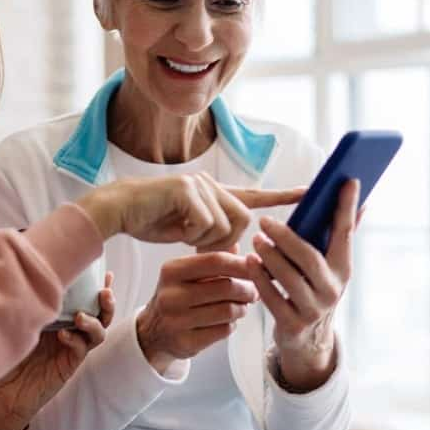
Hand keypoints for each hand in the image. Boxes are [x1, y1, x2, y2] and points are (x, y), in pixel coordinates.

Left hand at [0, 273, 114, 429]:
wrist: (1, 392)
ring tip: (82, 316)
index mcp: (59, 317)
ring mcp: (71, 349)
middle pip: (99, 314)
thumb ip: (26, 302)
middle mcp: (70, 330)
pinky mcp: (68, 366)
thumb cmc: (5, 353)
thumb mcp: (14, 321)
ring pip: (97, 332)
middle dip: (106, 302)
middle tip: (105, 291)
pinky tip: (64, 335)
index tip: (104, 271)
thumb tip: (25, 271)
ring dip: (95, 321)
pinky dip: (76, 340)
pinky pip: (81, 350)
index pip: (84, 298)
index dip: (96, 285)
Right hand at [77, 173, 304, 251]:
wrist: (120, 209)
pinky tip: (173, 227)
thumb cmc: (151, 220)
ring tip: (182, 232)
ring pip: (226, 223)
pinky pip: (206, 224)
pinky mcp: (187, 190)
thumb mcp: (189, 230)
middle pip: (243, 219)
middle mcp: (211, 183)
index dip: (283, 195)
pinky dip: (191, 234)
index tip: (310, 191)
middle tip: (196, 242)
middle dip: (224, 240)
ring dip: (206, 239)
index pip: (255, 195)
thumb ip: (214, 232)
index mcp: (215, 193)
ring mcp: (200, 184)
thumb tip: (235, 246)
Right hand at [136, 251, 258, 374]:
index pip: (216, 261)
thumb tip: (237, 242)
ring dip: (242, 309)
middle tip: (253, 292)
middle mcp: (171, 295)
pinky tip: (227, 322)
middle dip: (247, 289)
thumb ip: (212, 258)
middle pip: (226, 287)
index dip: (242, 264)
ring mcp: (176, 321)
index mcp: (172, 270)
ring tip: (241, 307)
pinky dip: (232, 325)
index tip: (257, 267)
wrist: (153, 332)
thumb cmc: (178, 297)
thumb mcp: (187, 273)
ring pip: (228, 311)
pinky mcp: (185, 342)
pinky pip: (224, 331)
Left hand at [246, 179, 359, 391]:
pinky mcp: (292, 324)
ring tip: (256, 240)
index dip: (347, 207)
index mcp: (343, 269)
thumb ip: (341, 235)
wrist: (307, 340)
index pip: (346, 233)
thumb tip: (362, 201)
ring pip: (289, 278)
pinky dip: (259, 279)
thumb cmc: (314, 290)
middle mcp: (332, 289)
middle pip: (309, 258)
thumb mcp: (331, 267)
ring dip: (270, 257)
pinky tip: (250, 263)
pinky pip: (272, 297)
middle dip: (286, 238)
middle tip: (265, 222)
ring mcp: (313, 309)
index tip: (348, 180)